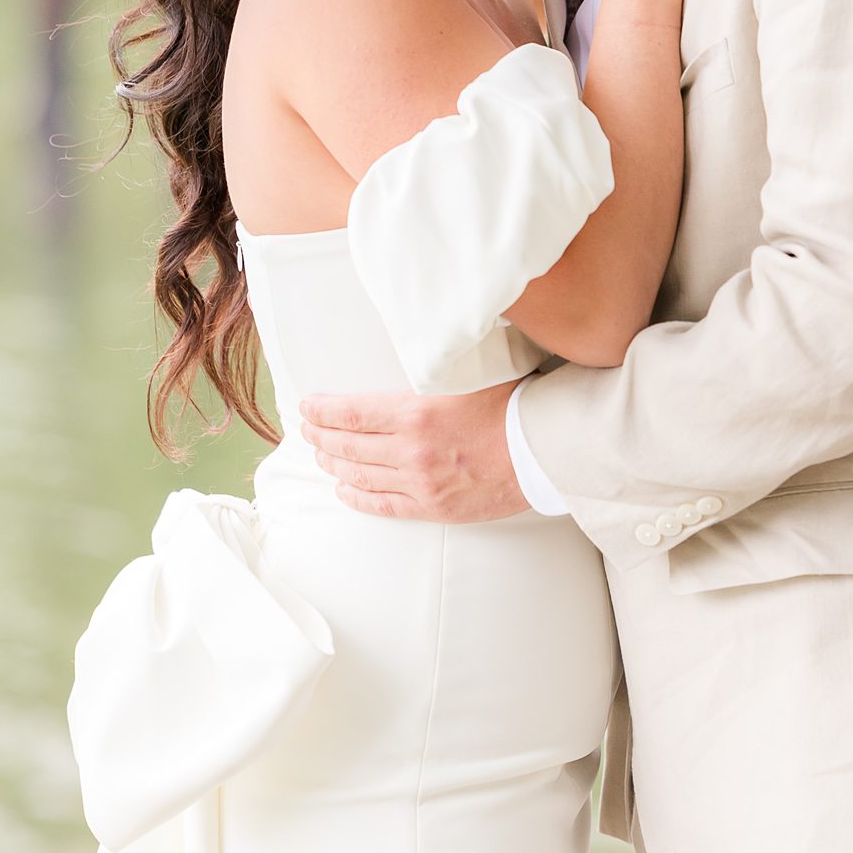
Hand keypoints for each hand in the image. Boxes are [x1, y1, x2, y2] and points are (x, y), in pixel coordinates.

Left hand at [298, 381, 528, 520]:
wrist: (545, 451)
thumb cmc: (513, 404)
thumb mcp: (468, 374)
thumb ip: (433, 368)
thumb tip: (417, 345)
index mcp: (416, 412)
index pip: (350, 413)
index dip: (321, 411)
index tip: (307, 406)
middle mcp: (411, 450)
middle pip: (347, 445)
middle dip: (319, 436)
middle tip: (307, 429)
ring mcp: (420, 483)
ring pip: (359, 475)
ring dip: (333, 464)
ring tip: (321, 455)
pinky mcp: (433, 507)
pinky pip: (382, 505)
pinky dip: (357, 497)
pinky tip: (343, 489)